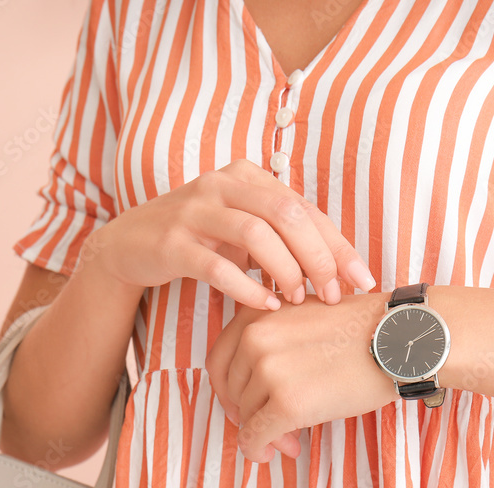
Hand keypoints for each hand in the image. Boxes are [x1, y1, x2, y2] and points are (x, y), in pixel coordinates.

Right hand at [81, 159, 376, 309]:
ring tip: (296, 299)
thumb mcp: (244, 229)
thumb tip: (341, 269)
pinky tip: (263, 305)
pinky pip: (216, 265)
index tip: (363, 280)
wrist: (130, 244)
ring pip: (254, 233)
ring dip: (284, 270)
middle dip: (317, 257)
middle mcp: (222, 184)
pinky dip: (245, 287)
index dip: (338, 245)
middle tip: (332, 294)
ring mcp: (194, 210)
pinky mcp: (172, 242)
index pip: (305, 208)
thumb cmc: (201, 238)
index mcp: (248, 177)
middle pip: (286, 213)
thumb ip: (285, 237)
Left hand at [205, 291, 399, 461]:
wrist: (399, 339)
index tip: (244, 404)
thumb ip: (271, 342)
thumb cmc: (360, 330)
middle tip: (273, 429)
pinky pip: (256, 436)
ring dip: (265, 433)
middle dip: (249, 414)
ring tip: (290, 439)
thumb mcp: (302, 317)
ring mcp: (269, 370)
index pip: (219, 362)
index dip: (228, 390)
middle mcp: (255, 338)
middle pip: (232, 391)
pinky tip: (275, 453)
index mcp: (255, 315)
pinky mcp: (288, 402)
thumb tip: (252, 391)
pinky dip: (258, 450)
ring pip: (246, 415)